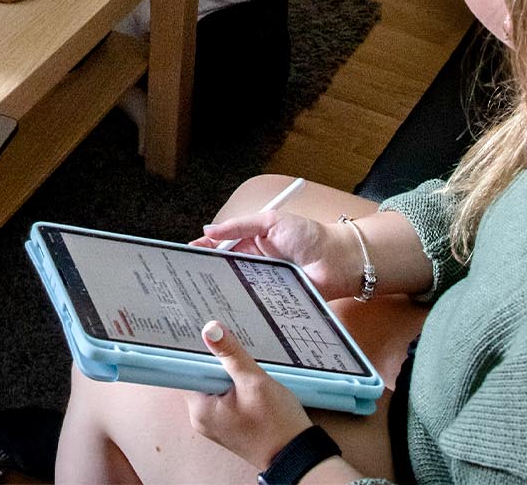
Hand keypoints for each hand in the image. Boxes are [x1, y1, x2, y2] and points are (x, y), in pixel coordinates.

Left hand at [186, 321, 311, 469]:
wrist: (297, 455)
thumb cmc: (277, 425)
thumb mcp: (254, 382)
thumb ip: (230, 354)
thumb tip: (210, 328)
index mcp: (200, 410)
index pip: (185, 370)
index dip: (197, 352)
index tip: (209, 340)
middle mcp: (201, 417)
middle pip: (201, 375)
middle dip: (218, 364)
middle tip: (237, 360)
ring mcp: (214, 421)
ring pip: (214, 384)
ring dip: (229, 375)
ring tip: (247, 376)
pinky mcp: (228, 422)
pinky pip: (224, 396)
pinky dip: (235, 387)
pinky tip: (250, 386)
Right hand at [190, 211, 361, 300]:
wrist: (339, 261)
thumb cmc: (310, 236)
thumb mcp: (271, 221)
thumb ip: (239, 225)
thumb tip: (209, 230)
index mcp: (252, 241)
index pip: (222, 246)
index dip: (204, 249)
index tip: (187, 253)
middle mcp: (255, 263)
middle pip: (225, 268)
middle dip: (208, 272)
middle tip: (189, 276)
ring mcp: (263, 283)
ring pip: (236, 287)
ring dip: (223, 288)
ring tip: (203, 291)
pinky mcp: (273, 301)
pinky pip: (253, 303)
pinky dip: (242, 304)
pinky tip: (229, 305)